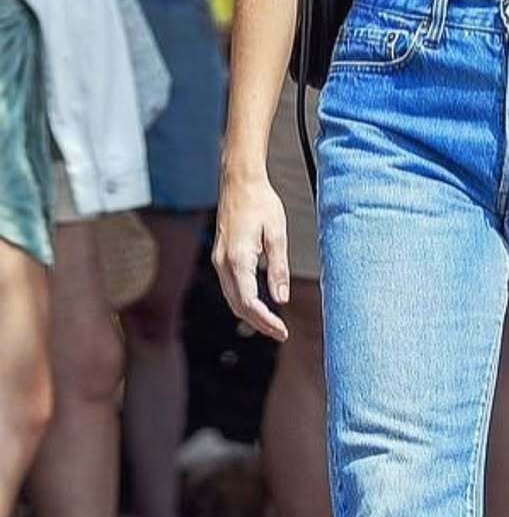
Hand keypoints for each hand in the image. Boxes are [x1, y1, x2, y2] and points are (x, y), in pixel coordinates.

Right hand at [212, 161, 289, 341]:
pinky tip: (258, 304)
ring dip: (250, 314)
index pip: (249, 301)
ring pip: (231, 298)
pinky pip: (230, 287)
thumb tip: (282, 300)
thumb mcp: (277, 233)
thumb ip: (278, 268)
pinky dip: (243, 301)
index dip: (265, 321)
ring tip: (272, 324)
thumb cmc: (261, 203)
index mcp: (238, 258)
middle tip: (281, 333)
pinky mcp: (220, 256)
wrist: (239, 182)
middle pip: (238, 305)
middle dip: (258, 323)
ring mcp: (218, 260)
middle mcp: (223, 263)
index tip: (282, 331)